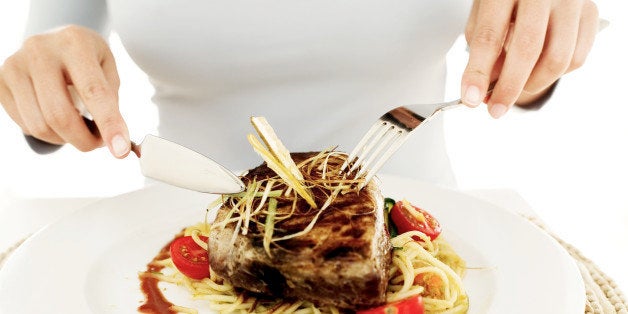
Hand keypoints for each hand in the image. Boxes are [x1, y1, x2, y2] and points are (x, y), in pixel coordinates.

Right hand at [0, 25, 130, 157]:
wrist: (55, 40)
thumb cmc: (86, 58)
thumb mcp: (108, 68)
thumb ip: (111, 100)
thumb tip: (116, 140)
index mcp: (75, 43)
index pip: (94, 91)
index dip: (109, 124)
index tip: (121, 150)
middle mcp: (40, 50)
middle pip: (60, 115)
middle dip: (84, 141)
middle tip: (98, 143)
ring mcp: (16, 65)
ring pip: (40, 126)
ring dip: (65, 139)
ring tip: (78, 129)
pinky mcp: (1, 82)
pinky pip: (25, 125)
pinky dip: (47, 133)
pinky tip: (57, 120)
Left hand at [461, 0, 598, 117]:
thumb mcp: (485, 12)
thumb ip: (483, 46)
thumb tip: (487, 87)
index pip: (489, 36)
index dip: (478, 72)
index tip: (471, 98)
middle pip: (527, 49)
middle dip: (509, 88)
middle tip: (495, 109)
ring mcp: (570, 1)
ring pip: (557, 59)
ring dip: (533, 84)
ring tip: (517, 86)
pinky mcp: (590, 13)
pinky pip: (577, 59)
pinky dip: (556, 74)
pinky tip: (540, 69)